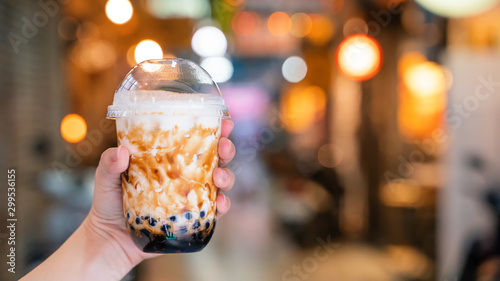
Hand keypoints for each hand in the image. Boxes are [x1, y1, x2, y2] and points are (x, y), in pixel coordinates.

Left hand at [85, 120, 235, 265]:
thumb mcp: (105, 178)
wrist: (109, 240)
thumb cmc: (109, 203)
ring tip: (219, 177)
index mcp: (170, 159)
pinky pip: (214, 211)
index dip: (214, 130)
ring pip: (220, 183)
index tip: (223, 122)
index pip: (195, 140)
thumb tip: (121, 151)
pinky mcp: (193, 218)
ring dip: (227, 176)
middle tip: (224, 147)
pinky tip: (221, 203)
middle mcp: (185, 176)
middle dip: (227, 149)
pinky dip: (223, 206)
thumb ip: (109, 163)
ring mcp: (191, 197)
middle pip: (215, 158)